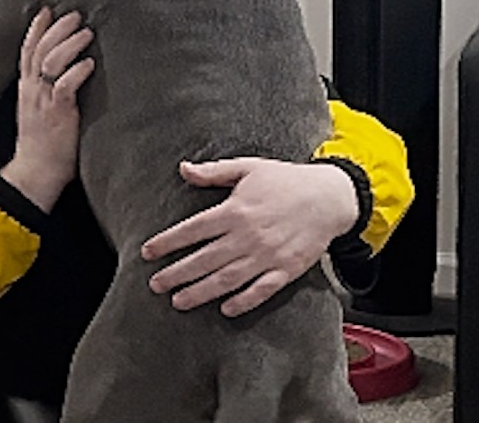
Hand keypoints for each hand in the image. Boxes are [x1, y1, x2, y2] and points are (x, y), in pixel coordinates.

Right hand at [0, 8, 93, 212]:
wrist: (36, 172)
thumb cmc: (45, 144)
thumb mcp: (41, 110)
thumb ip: (49, 90)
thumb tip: (69, 71)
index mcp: (27, 89)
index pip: (27, 51)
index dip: (36, 29)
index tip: (47, 10)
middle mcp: (32, 91)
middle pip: (39, 50)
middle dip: (56, 29)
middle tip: (74, 14)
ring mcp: (43, 102)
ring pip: (50, 63)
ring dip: (69, 44)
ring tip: (86, 32)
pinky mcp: (57, 114)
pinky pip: (64, 87)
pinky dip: (76, 72)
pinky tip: (89, 63)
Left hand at [140, 157, 357, 316]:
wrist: (331, 197)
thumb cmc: (285, 180)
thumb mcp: (247, 168)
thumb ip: (213, 172)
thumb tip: (183, 169)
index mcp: (234, 210)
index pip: (192, 230)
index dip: (167, 242)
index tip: (147, 253)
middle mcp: (248, 235)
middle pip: (204, 259)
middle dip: (176, 273)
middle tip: (154, 285)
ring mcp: (268, 255)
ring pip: (228, 279)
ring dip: (201, 292)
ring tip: (178, 301)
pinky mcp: (287, 269)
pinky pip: (262, 290)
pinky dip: (243, 301)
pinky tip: (225, 309)